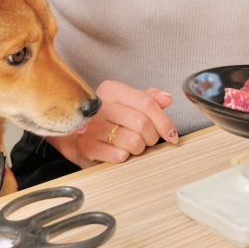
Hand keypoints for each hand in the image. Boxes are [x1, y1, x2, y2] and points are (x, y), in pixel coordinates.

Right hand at [46, 80, 177, 167]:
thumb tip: (166, 98)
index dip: (164, 121)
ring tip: (131, 145)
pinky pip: (120, 156)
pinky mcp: (87, 146)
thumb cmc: (107, 119)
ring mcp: (91, 127)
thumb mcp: (128, 104)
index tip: (172, 134)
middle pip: (142, 123)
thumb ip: (149, 99)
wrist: (76, 135)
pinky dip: (125, 157)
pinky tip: (118, 151)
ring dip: (138, 148)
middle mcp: (100, 106)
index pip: (147, 103)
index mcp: (111, 90)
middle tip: (148, 140)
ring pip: (133, 141)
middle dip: (152, 136)